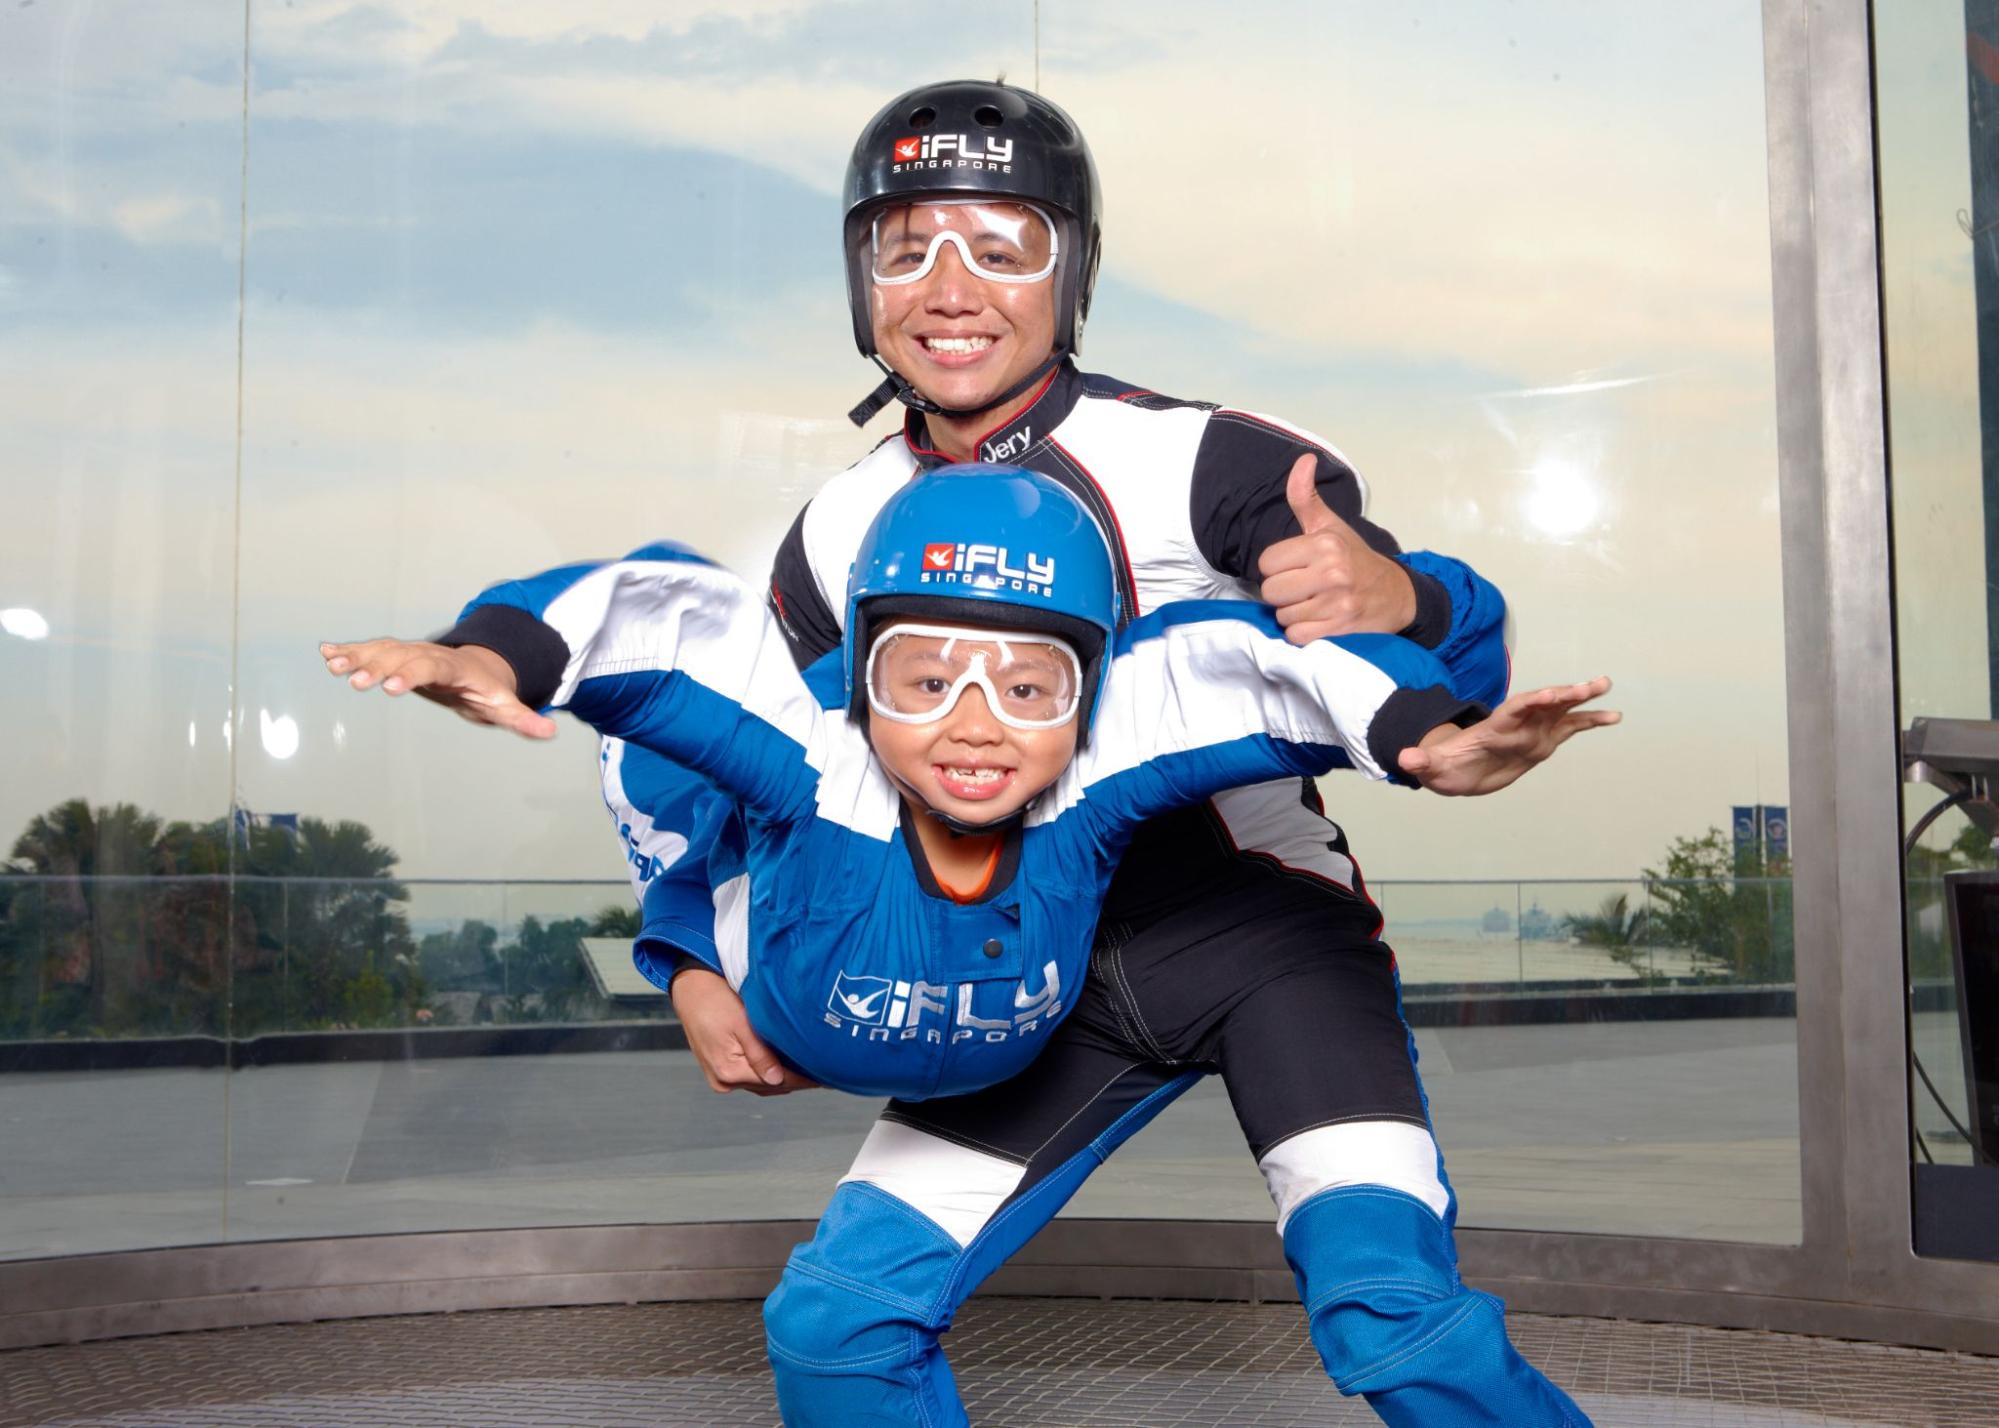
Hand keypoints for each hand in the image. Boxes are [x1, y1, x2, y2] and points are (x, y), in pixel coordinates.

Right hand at [319, 638, 556, 739]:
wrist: (475, 669)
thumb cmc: (488, 691)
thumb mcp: (505, 706)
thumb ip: (523, 720)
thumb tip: (550, 731)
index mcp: (452, 667)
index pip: (431, 668)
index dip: (412, 675)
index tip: (391, 689)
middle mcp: (427, 654)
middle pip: (401, 658)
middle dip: (380, 668)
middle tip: (357, 683)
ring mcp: (409, 653)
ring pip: (382, 651)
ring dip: (357, 657)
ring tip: (332, 665)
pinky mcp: (396, 656)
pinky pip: (371, 650)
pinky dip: (349, 651)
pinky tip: (325, 653)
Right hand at [671, 967, 818, 1095]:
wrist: (690, 988)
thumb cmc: (713, 999)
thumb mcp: (742, 1024)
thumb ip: (761, 1055)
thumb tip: (779, 1079)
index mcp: (729, 1071)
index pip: (777, 1082)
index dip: (803, 1079)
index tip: (825, 1074)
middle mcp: (723, 1080)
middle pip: (770, 1086)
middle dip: (796, 1079)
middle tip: (823, 1070)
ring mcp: (720, 1077)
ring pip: (761, 1083)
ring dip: (783, 1077)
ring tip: (808, 1067)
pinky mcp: (720, 1069)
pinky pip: (751, 1077)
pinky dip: (768, 1072)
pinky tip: (784, 1064)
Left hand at [1258, 453, 1417, 644]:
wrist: (1397, 595)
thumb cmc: (1356, 559)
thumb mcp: (1331, 526)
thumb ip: (1306, 498)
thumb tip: (1303, 460)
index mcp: (1325, 544)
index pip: (1267, 562)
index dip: (1277, 568)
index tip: (1296, 568)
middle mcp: (1332, 572)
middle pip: (1271, 591)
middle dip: (1283, 593)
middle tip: (1303, 589)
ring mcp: (1337, 603)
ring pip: (1283, 616)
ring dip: (1293, 615)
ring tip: (1313, 605)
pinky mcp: (1340, 630)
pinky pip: (1297, 637)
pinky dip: (1303, 634)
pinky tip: (1318, 622)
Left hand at [1398, 676, 1619, 795]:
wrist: (1455, 770)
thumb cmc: (1444, 766)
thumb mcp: (1430, 767)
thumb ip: (1420, 762)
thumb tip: (1403, 759)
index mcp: (1494, 727)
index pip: (1514, 709)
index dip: (1532, 701)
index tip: (1550, 694)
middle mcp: (1517, 724)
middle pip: (1543, 703)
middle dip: (1564, 694)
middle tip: (1593, 684)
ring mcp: (1532, 730)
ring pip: (1560, 710)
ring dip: (1583, 700)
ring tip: (1606, 686)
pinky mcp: (1543, 740)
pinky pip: (1570, 728)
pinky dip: (1590, 721)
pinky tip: (1614, 716)